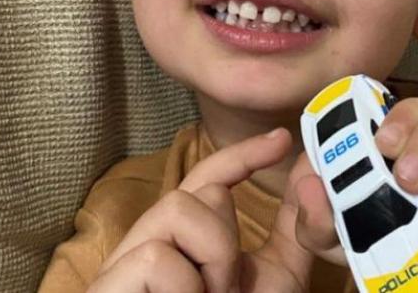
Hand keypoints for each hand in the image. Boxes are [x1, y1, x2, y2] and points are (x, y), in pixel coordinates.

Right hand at [87, 128, 320, 292]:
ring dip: (211, 257)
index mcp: (190, 241)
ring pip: (174, 211)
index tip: (281, 140)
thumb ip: (292, 233)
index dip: (241, 154)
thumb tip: (308, 178)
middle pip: (191, 193)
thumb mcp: (275, 280)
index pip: (209, 180)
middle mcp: (154, 244)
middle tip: (229, 288)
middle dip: (225, 235)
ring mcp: (126, 267)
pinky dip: (186, 287)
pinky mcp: (109, 288)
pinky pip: (155, 258)